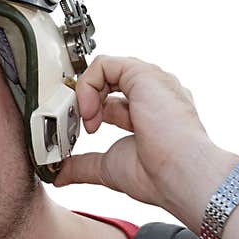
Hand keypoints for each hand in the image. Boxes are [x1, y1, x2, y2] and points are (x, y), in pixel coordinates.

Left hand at [53, 55, 227, 214]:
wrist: (179, 174)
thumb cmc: (158, 174)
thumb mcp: (108, 167)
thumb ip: (82, 166)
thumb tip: (59, 174)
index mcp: (150, 115)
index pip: (110, 103)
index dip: (89, 113)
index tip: (79, 131)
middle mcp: (154, 95)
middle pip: (107, 84)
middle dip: (84, 101)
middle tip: (75, 123)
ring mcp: (151, 83)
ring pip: (106, 70)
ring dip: (85, 93)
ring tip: (86, 120)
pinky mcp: (143, 75)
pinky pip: (104, 64)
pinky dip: (88, 85)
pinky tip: (90, 111)